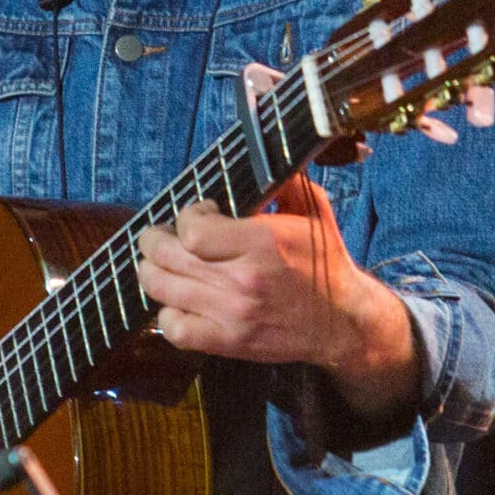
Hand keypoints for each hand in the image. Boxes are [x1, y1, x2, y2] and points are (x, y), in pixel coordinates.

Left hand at [135, 176, 419, 429]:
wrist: (342, 321)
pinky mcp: (229, 342)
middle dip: (154, 241)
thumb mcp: (314, 211)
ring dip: (152, 272)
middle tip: (158, 236)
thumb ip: (285, 181)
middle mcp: (243, 279)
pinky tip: (176, 302)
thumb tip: (261, 153)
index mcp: (261, 243)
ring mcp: (233, 314)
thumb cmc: (324, 262)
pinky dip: (167, 315)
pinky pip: (176, 330)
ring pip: (162, 290)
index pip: (191, 229)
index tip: (199, 213)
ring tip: (158, 264)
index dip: (186, 216)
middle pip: (167, 258)